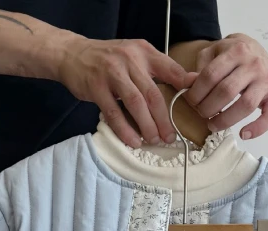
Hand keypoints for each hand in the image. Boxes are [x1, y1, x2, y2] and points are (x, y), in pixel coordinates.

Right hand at [57, 37, 194, 146]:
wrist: (73, 54)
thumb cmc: (109, 60)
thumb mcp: (135, 55)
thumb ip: (158, 68)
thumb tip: (188, 83)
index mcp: (143, 52)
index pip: (169, 68)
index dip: (184, 84)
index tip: (195, 102)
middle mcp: (129, 60)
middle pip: (152, 94)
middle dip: (164, 120)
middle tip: (169, 138)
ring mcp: (111, 73)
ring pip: (135, 104)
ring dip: (147, 126)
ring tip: (153, 141)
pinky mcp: (96, 87)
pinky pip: (114, 113)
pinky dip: (125, 130)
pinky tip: (133, 141)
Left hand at [185, 34, 267, 139]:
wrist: (255, 48)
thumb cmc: (231, 54)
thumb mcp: (212, 53)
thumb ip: (199, 69)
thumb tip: (187, 85)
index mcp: (236, 51)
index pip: (211, 75)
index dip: (196, 92)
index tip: (190, 101)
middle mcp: (254, 64)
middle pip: (227, 92)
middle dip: (208, 107)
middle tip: (201, 113)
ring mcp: (266, 80)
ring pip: (246, 105)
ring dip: (225, 120)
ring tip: (213, 125)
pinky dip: (258, 128)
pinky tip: (244, 134)